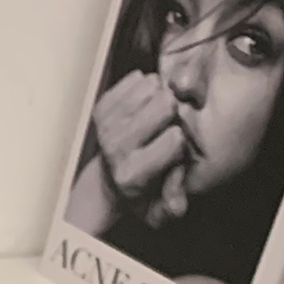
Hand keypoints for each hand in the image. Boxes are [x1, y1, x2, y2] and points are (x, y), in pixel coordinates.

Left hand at [92, 70, 189, 219]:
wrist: (107, 180)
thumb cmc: (143, 186)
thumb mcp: (159, 205)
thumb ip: (173, 203)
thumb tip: (177, 205)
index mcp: (133, 174)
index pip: (175, 137)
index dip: (181, 136)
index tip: (175, 144)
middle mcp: (116, 149)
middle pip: (166, 103)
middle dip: (173, 109)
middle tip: (167, 122)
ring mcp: (106, 127)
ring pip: (152, 85)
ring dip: (159, 94)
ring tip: (155, 113)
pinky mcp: (101, 108)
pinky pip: (136, 78)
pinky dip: (144, 86)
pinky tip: (143, 104)